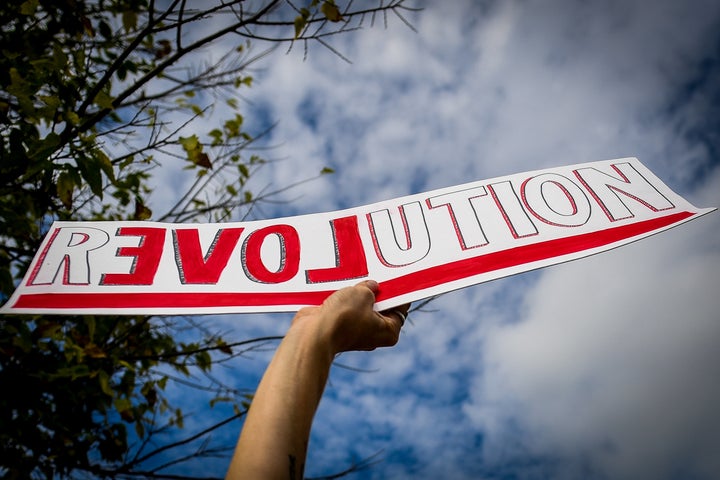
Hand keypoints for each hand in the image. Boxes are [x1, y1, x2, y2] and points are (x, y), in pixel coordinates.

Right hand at [292, 280, 409, 354]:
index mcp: (389, 331)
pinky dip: (343, 300)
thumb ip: (369, 287)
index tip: (395, 277)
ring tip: (355, 280)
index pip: (400, 308)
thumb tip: (370, 286)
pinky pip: (345, 310)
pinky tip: (340, 288)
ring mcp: (355, 332)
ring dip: (357, 295)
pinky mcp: (339, 328)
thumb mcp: (363, 293)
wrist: (313, 333)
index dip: (398, 291)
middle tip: (373, 275)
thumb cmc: (343, 317)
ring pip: (360, 307)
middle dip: (375, 291)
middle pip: (380, 307)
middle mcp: (374, 334)